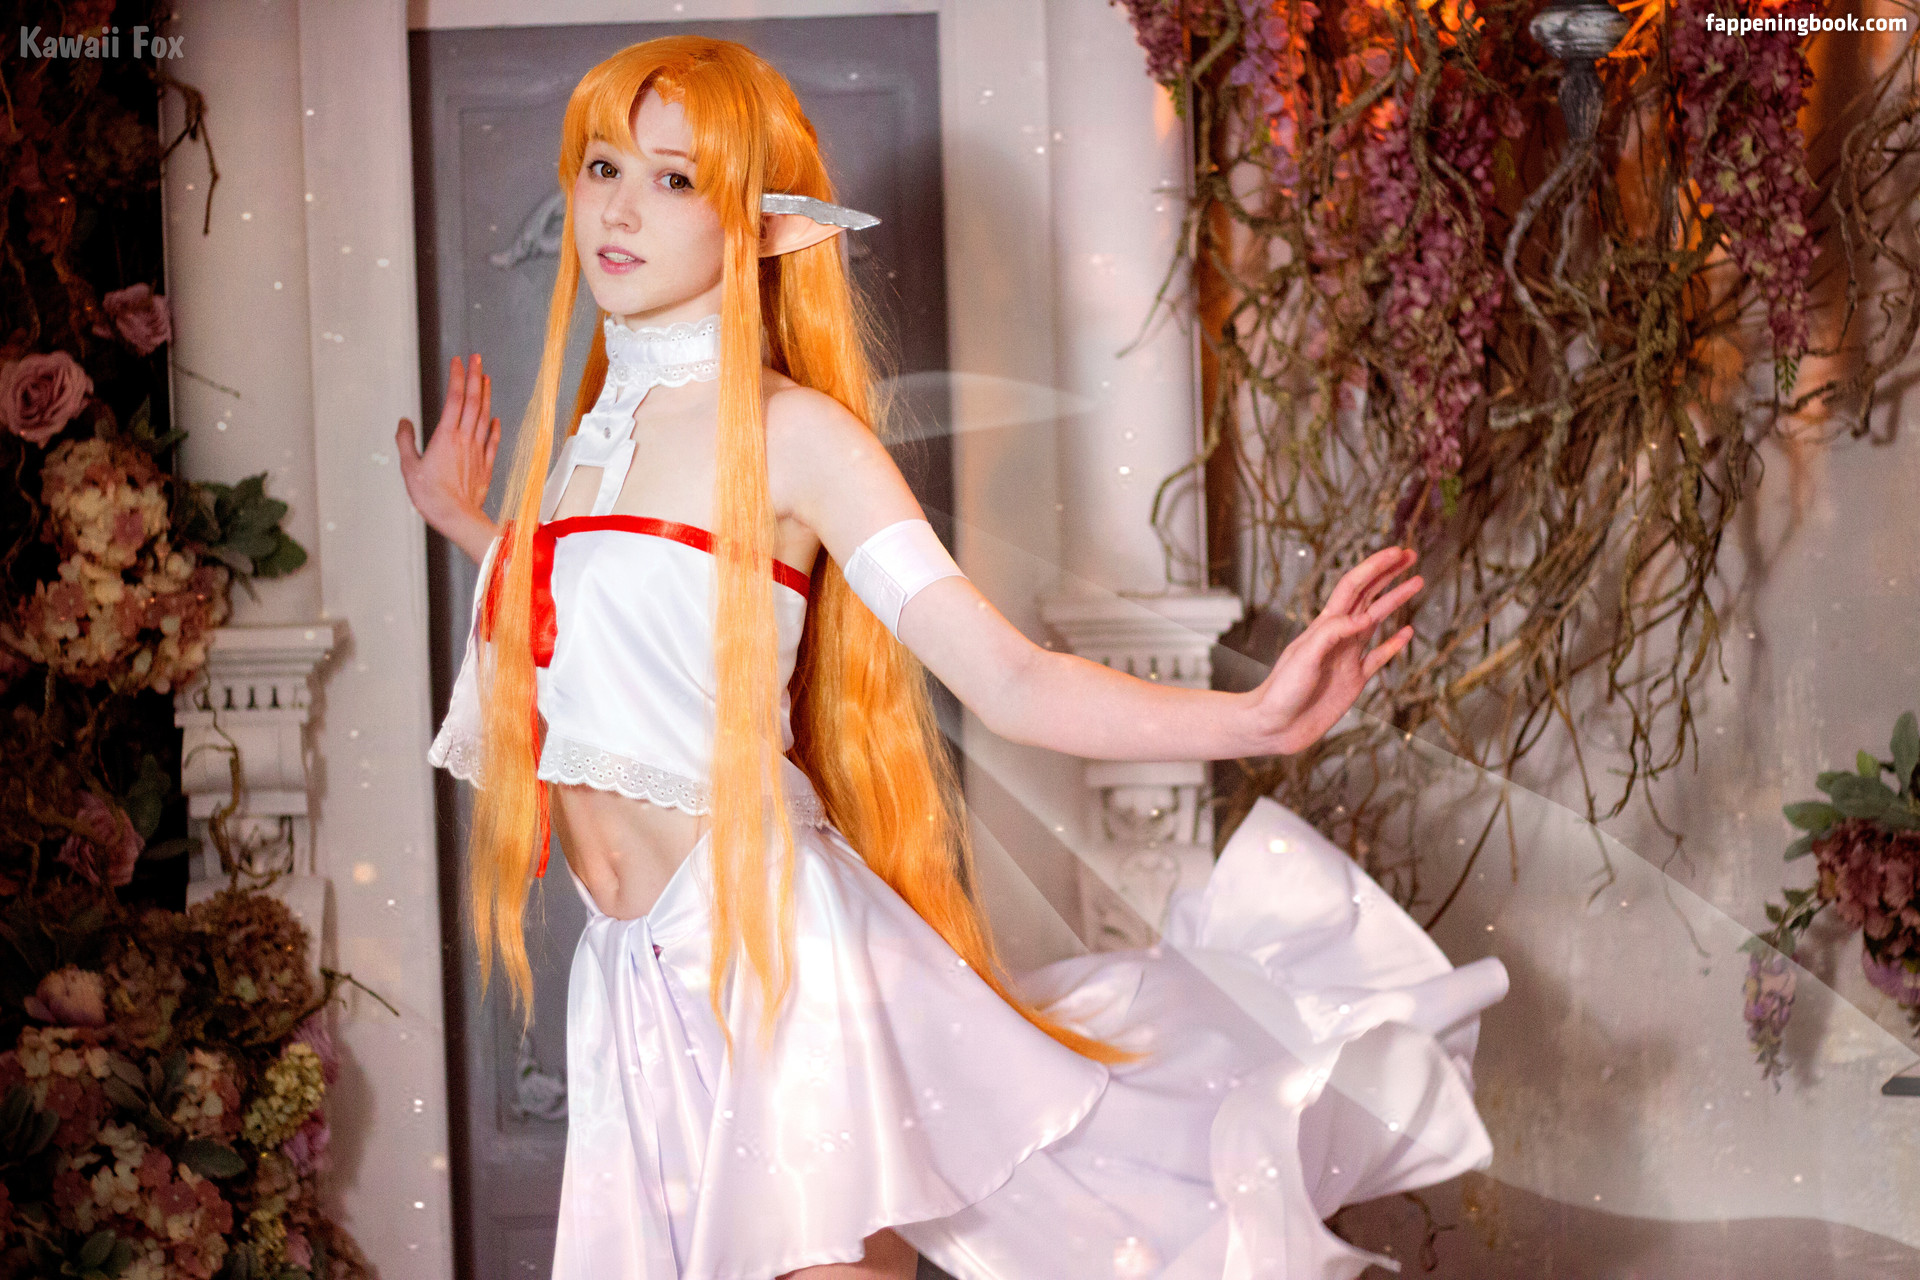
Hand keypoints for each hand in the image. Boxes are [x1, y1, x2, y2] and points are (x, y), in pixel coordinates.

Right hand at [396, 355, 499, 558]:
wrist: (457, 517)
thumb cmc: (431, 495)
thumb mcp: (409, 466)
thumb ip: (406, 441)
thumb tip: (403, 422)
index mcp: (446, 436)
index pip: (454, 398)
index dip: (457, 377)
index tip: (458, 361)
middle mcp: (465, 439)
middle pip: (473, 402)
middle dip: (475, 377)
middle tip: (477, 358)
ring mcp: (478, 452)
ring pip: (484, 417)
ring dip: (486, 396)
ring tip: (486, 378)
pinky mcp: (485, 466)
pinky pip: (492, 441)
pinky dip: (494, 427)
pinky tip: (495, 419)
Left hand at [1245, 546, 1421, 754]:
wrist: (1275, 726)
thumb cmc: (1282, 691)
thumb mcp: (1304, 658)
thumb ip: (1332, 634)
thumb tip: (1364, 616)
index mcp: (1324, 626)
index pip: (1354, 586)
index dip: (1375, 567)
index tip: (1397, 552)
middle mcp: (1339, 636)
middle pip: (1368, 596)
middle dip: (1388, 574)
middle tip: (1411, 555)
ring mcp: (1348, 657)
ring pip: (1377, 620)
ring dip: (1395, 600)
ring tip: (1417, 582)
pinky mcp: (1354, 680)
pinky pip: (1379, 657)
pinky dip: (1394, 643)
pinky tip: (1407, 632)